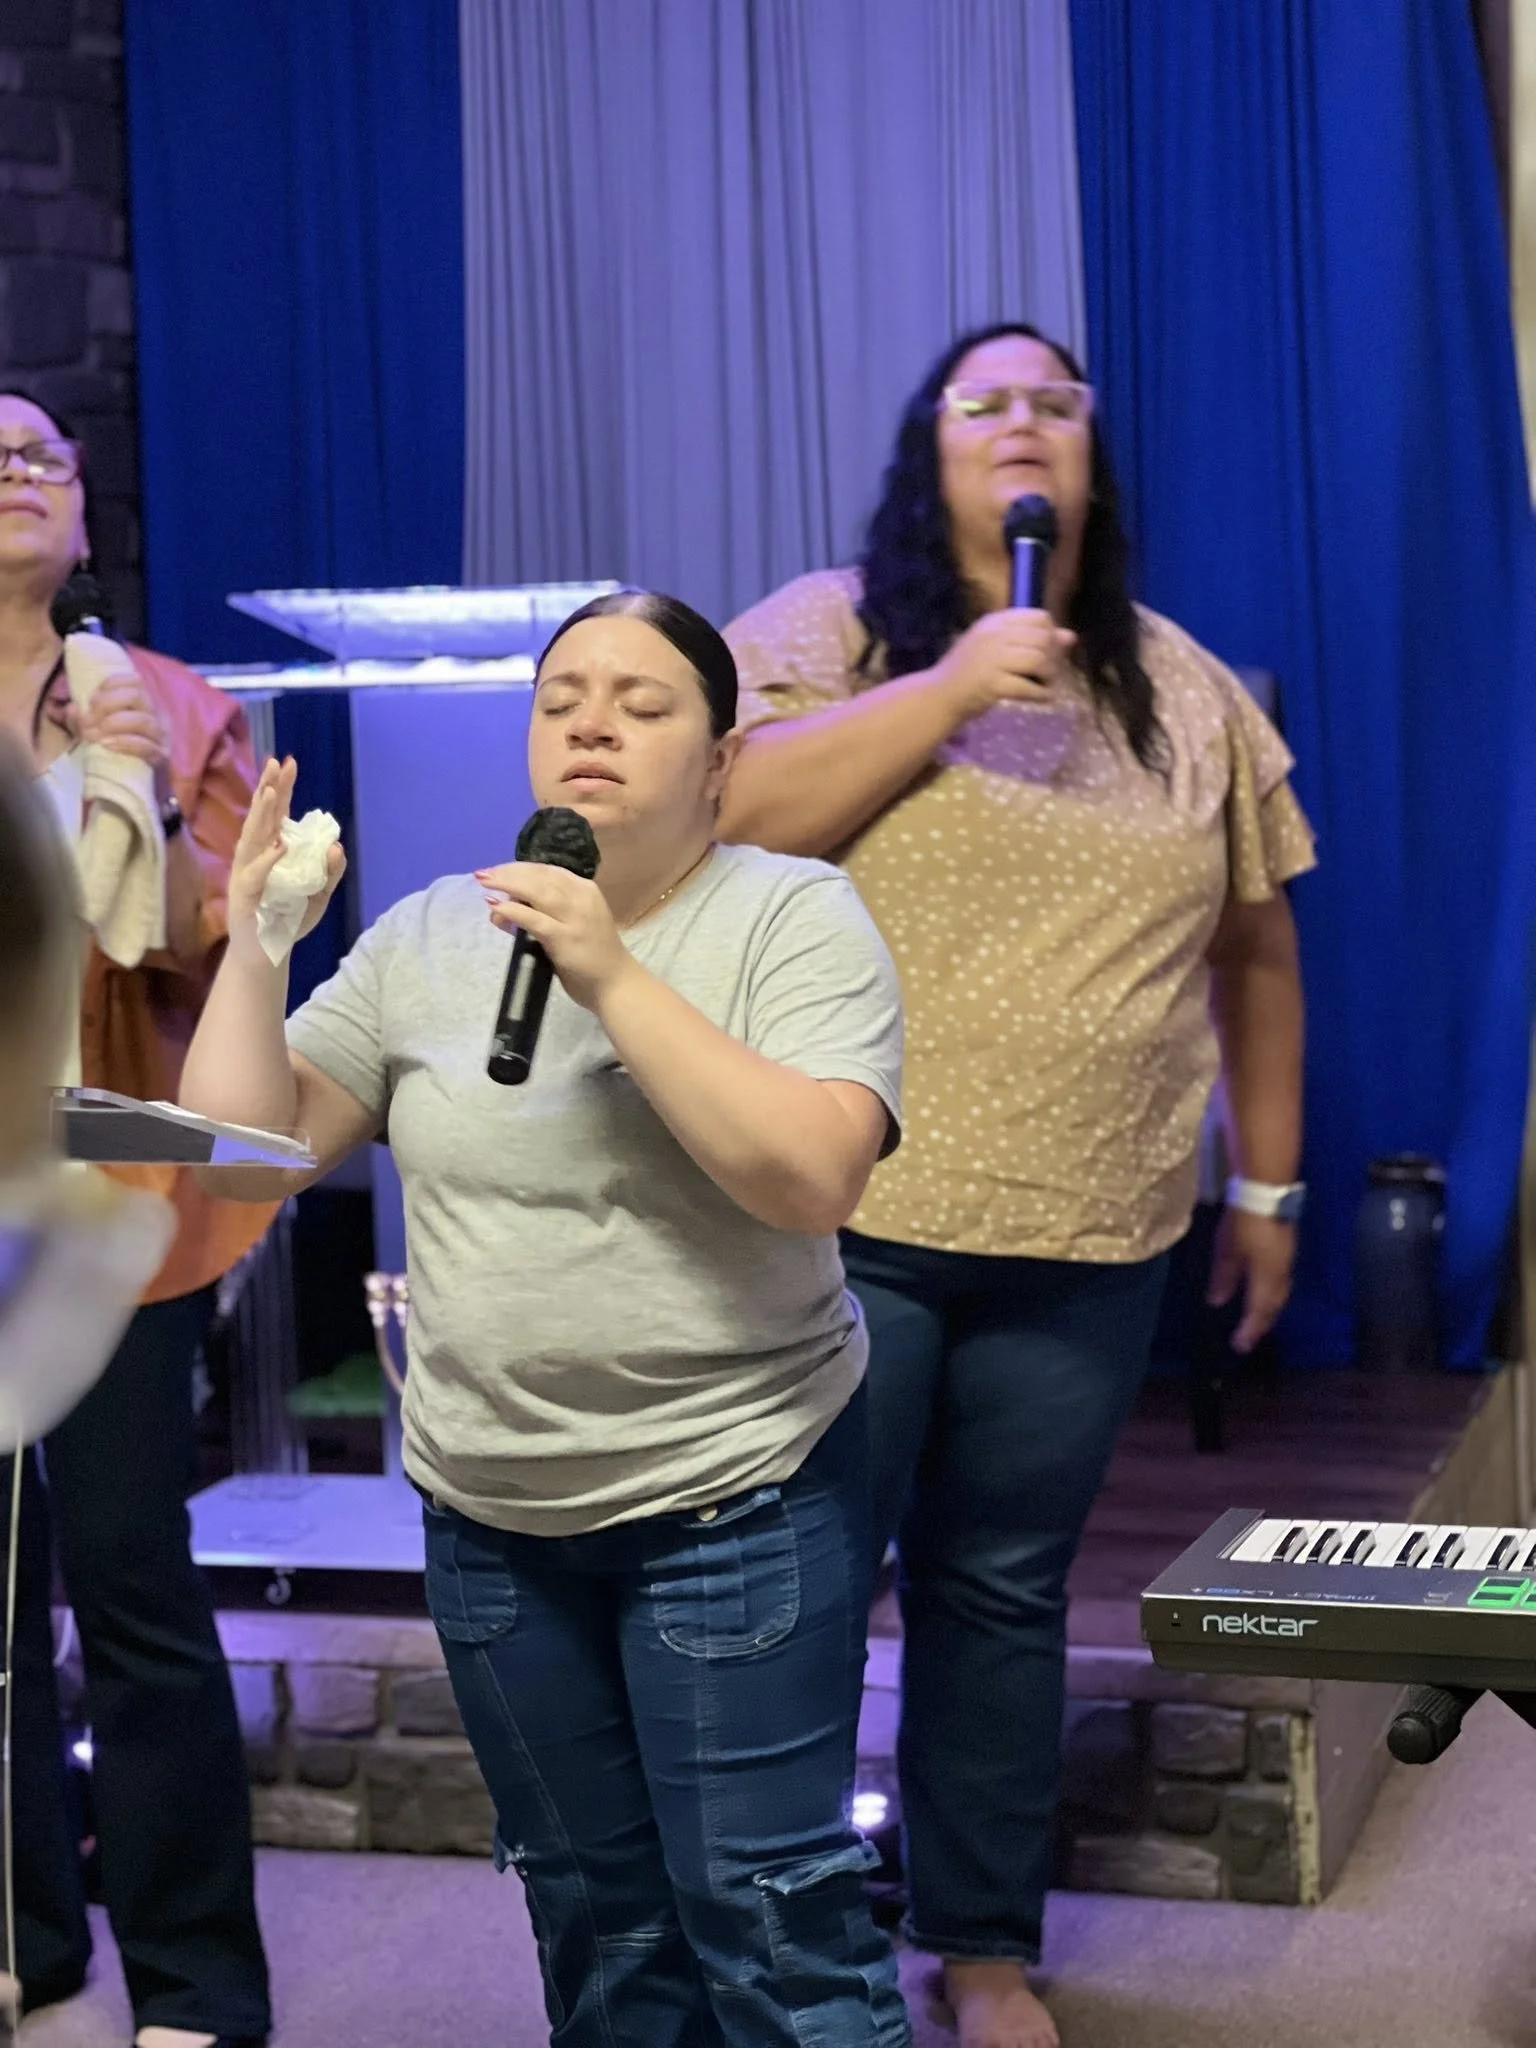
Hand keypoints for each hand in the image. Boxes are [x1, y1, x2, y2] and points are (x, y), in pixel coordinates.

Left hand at [66, 674, 170, 783]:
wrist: (138, 787)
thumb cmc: (117, 752)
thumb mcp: (96, 731)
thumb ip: (81, 719)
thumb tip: (71, 708)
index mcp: (144, 704)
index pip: (135, 680)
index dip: (111, 684)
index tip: (90, 700)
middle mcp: (157, 715)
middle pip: (137, 694)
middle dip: (106, 704)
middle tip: (87, 721)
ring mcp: (162, 736)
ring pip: (142, 719)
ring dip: (112, 724)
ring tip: (92, 735)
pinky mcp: (161, 757)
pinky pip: (146, 746)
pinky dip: (124, 743)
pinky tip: (106, 746)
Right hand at [228, 756, 345, 955]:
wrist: (268, 953)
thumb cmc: (289, 920)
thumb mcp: (319, 895)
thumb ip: (330, 872)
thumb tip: (338, 846)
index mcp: (269, 852)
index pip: (275, 815)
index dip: (280, 789)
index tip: (288, 763)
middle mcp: (254, 857)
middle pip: (261, 818)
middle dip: (269, 790)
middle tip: (277, 763)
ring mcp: (246, 874)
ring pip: (252, 839)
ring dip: (261, 816)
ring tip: (270, 793)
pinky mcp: (243, 896)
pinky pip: (254, 875)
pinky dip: (266, 860)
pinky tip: (279, 846)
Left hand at [476, 860, 632, 1013]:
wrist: (616, 984)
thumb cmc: (593, 956)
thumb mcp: (571, 925)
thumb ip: (542, 914)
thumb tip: (500, 907)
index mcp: (585, 890)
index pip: (548, 871)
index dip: (519, 867)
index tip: (497, 869)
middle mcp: (581, 898)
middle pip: (539, 876)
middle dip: (508, 872)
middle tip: (483, 874)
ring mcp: (574, 918)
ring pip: (536, 892)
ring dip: (507, 885)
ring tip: (485, 883)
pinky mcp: (565, 938)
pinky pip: (534, 920)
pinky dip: (513, 911)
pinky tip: (496, 907)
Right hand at [931, 608, 1077, 725]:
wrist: (939, 695)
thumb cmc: (969, 671)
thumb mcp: (997, 647)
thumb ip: (1031, 639)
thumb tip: (1070, 636)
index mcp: (995, 622)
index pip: (1039, 617)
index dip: (1051, 635)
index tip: (1047, 652)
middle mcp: (993, 636)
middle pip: (1042, 639)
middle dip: (1053, 658)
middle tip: (1048, 674)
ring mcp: (991, 660)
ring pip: (1038, 661)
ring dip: (1049, 676)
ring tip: (1045, 685)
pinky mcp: (991, 685)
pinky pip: (1028, 687)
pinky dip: (1041, 694)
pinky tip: (1041, 698)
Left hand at [1207, 1209, 1295, 1354]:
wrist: (1268, 1190)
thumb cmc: (1245, 1221)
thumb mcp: (1227, 1250)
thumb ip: (1224, 1277)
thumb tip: (1217, 1302)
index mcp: (1268, 1278)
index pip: (1259, 1312)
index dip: (1249, 1330)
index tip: (1239, 1346)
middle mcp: (1283, 1273)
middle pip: (1274, 1306)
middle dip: (1263, 1323)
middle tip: (1250, 1335)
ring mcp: (1288, 1260)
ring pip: (1281, 1293)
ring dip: (1270, 1309)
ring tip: (1257, 1317)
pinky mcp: (1288, 1248)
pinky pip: (1282, 1280)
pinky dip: (1273, 1292)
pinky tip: (1264, 1289)